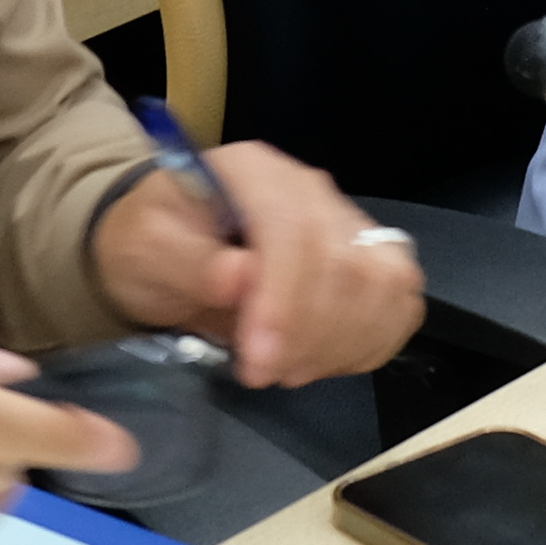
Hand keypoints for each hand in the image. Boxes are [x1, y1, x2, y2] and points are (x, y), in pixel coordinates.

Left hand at [89, 143, 425, 386]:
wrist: (170, 243)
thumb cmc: (154, 241)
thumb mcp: (145, 247)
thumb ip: (188, 259)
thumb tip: (239, 279)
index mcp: (253, 171)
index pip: (293, 229)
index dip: (284, 301)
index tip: (257, 361)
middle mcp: (309, 188)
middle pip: (345, 260)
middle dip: (309, 333)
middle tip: (261, 374)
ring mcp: (345, 220)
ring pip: (384, 282)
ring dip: (342, 343)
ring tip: (286, 370)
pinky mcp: (368, 257)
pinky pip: (400, 302)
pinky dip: (371, 342)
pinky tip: (324, 360)